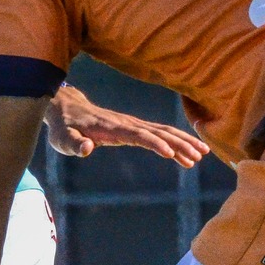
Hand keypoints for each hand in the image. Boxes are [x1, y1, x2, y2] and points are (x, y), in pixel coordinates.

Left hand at [45, 86, 207, 165]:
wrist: (66, 109)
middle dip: (180, 143)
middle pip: (158, 131)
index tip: (170, 154)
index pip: (138, 135)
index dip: (154, 143)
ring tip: (202, 155)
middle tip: (199, 156)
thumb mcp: (62, 139)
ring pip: (163, 131)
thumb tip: (87, 148)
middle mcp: (127, 123)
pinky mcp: (134, 127)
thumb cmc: (64, 128)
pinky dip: (175, 142)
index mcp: (112, 128)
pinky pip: (158, 134)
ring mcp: (132, 124)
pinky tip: (186, 155)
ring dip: (183, 141)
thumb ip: (74, 144)